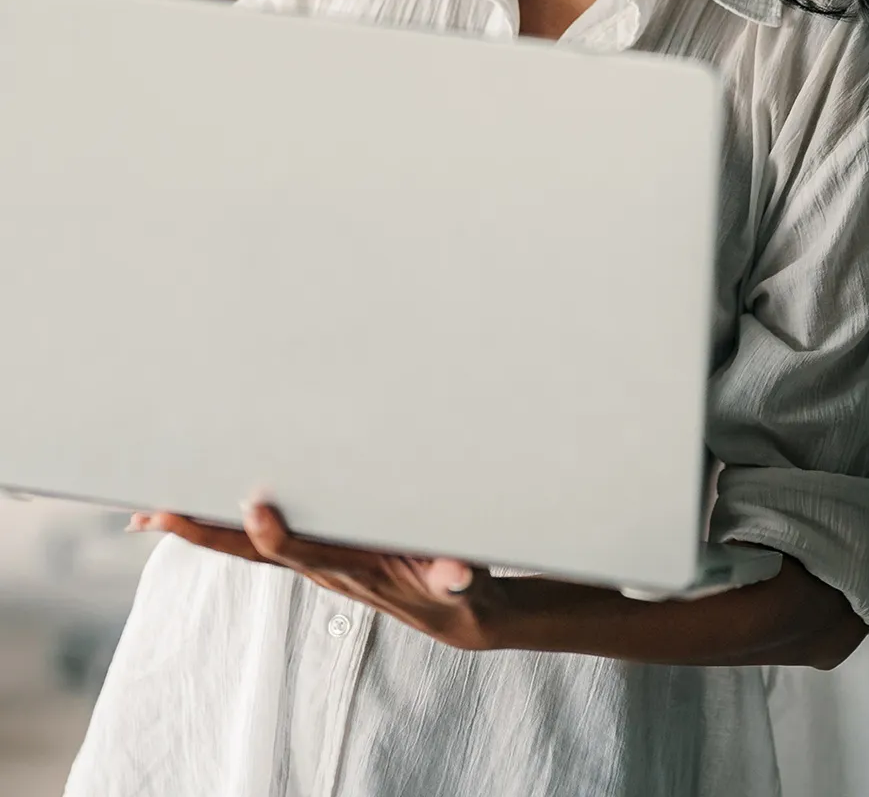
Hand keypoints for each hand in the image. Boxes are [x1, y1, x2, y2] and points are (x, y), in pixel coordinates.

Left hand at [130, 501, 502, 649]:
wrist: (454, 612)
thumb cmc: (457, 592)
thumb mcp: (464, 586)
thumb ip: (457, 579)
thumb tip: (455, 576)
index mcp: (354, 570)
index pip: (303, 553)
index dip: (276, 534)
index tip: (256, 507)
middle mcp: (325, 567)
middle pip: (253, 552)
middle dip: (204, 534)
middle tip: (153, 515)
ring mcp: (318, 561)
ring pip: (249, 545)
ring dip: (201, 531)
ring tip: (152, 515)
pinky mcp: (322, 552)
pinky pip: (264, 539)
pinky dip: (226, 529)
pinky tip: (199, 514)